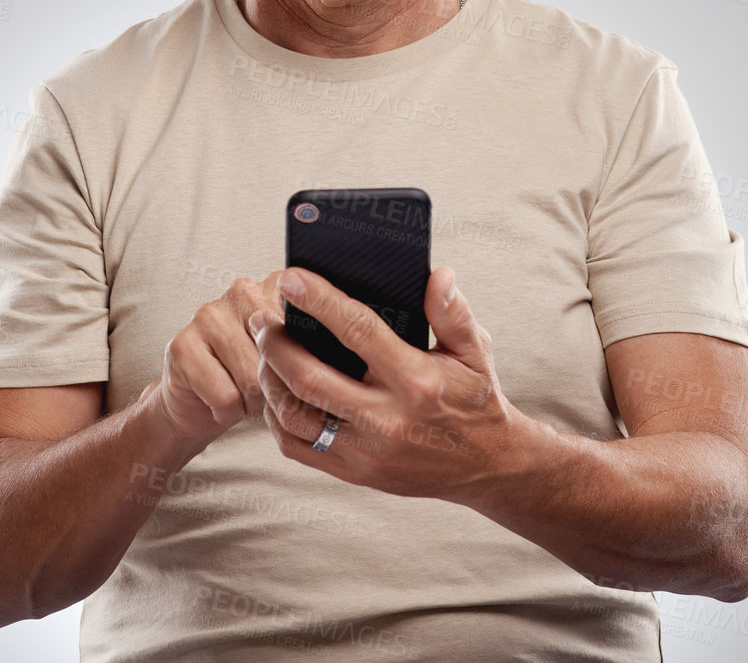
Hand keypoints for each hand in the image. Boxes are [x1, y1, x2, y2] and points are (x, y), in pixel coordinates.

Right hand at [153, 270, 296, 448]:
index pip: (308, 316)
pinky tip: (221, 401)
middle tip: (265, 387)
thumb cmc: (251, 379)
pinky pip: (226, 396)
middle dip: (277, 385)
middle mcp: (242, 291)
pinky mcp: (182, 345)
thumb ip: (311, 348)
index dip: (309, 357)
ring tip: (243, 394)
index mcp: (276, 287)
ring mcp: (208, 314)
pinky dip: (228, 412)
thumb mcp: (293, 361)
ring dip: (252, 403)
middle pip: (281, 353)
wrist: (198, 403)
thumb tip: (330, 363)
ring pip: (253, 378)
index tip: (304, 369)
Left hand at [248, 265, 524, 500]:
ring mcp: (367, 452)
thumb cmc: (477, 399)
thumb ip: (453, 312)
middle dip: (275, 344)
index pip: (359, 332)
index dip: (321, 302)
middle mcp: (388, 420)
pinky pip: (297, 447)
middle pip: (310, 378)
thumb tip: (437, 274)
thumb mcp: (475, 352)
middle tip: (260, 318)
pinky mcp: (355, 474)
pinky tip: (275, 390)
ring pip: (295, 416)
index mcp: (418, 382)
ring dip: (269, 379)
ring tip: (262, 350)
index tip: (292, 277)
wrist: (488, 465)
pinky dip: (276, 417)